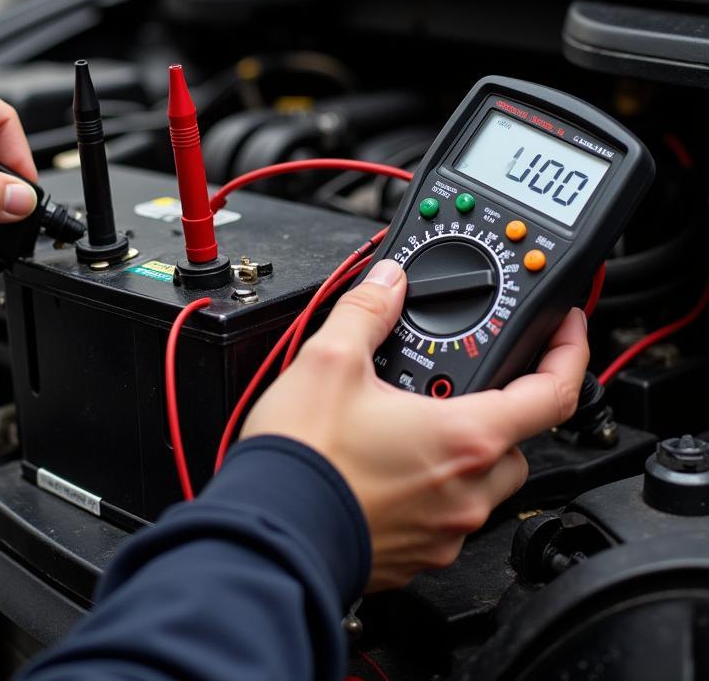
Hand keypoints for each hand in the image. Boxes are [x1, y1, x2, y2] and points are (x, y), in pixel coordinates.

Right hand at [240, 259, 588, 591]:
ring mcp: (445, 530)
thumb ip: (368, 311)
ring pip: (483, 482)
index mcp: (464, 437)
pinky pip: (446, 515)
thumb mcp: (330, 360)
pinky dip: (431, 487)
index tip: (565, 330)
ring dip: (462, 450)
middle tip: (453, 384)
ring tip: (408, 425)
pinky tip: (386, 467)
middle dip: (496, 406)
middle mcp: (467, 490)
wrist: (270, 531)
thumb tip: (387, 282)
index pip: (553, 393)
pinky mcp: (417, 555)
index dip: (569, 353)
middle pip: (516, 439)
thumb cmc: (304, 459)